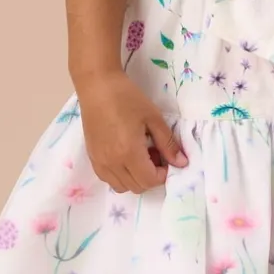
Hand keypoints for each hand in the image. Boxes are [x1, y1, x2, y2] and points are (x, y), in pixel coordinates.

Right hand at [76, 71, 187, 194]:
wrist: (98, 86)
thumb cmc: (128, 98)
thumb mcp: (153, 118)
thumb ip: (168, 143)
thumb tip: (181, 163)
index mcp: (129, 153)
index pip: (150, 181)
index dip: (163, 174)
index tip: (166, 157)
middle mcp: (112, 163)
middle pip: (137, 187)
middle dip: (151, 176)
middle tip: (154, 154)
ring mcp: (99, 162)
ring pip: (121, 187)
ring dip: (135, 177)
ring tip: (139, 154)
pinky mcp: (92, 158)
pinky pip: (108, 179)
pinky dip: (120, 175)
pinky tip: (125, 155)